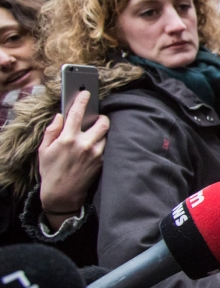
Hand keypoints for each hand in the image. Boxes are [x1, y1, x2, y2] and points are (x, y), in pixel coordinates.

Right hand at [38, 91, 108, 220]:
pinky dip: (103, 142)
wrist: (63, 195)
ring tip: (94, 132)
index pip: (77, 113)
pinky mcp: (102, 161)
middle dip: (101, 116)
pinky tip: (96, 144)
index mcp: (67, 139)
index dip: (82, 100)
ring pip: (107, 134)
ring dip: (102, 130)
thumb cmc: (51, 171)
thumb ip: (52, 131)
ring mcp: (96, 153)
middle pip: (102, 122)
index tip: (86, 92)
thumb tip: (60, 116)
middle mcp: (84, 144)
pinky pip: (107, 146)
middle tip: (96, 117)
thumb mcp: (44, 150)